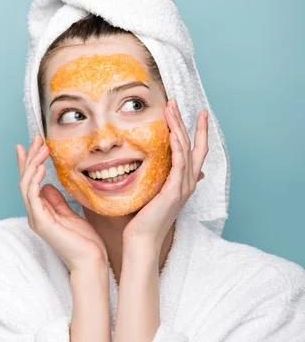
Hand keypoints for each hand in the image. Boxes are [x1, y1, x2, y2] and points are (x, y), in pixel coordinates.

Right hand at [16, 133, 108, 272]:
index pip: (31, 182)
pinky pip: (32, 197)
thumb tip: (48, 184)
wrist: (91, 261)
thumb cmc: (85, 241)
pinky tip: (40, 167)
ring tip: (41, 147)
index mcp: (41, 212)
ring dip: (32, 164)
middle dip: (29, 157)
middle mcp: (35, 214)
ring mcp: (36, 219)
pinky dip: (34, 179)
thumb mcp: (70, 214)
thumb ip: (57, 201)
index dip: (29, 162)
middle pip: (25, 180)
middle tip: (35, 138)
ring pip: (25, 185)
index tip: (32, 143)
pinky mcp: (42, 223)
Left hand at [122, 98, 208, 252]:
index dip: (199, 131)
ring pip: (186, 150)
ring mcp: (183, 187)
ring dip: (179, 127)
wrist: (142, 240)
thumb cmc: (143, 219)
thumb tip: (157, 166)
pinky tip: (174, 133)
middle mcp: (188, 183)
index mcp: (184, 182)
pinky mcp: (174, 191)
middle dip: (184, 121)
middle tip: (175, 101)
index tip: (198, 112)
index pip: (196, 151)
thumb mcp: (154, 193)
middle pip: (192, 145)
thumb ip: (160, 178)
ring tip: (171, 109)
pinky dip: (178, 147)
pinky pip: (179, 164)